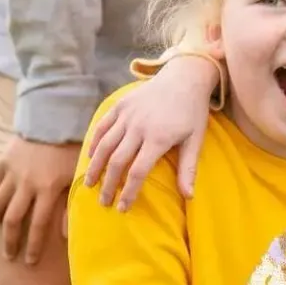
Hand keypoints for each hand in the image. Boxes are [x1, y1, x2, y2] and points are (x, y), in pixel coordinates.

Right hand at [0, 137, 80, 264]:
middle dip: (12, 241)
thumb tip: (66, 235)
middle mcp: (27, 183)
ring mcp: (12, 173)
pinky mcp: (3, 161)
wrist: (55, 118)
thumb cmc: (72, 149)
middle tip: (10, 256)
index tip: (30, 262)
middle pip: (14, 220)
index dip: (34, 246)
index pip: (39, 225)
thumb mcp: (78, 176)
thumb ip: (72, 204)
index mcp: (48, 188)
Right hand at [83, 55, 220, 207]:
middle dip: (108, 185)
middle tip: (104, 202)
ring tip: (90, 184)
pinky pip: (102, 126)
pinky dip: (94, 142)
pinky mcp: (121, 104)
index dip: (129, 192)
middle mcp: (139, 127)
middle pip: (116, 162)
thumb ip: (188, 168)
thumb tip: (189, 196)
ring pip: (104, 145)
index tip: (123, 207)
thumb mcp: (195, 139)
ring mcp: (128, 114)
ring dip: (95, 167)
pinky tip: (90, 157)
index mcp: (159, 137)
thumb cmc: (192, 111)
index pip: (138, 172)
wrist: (185, 77)